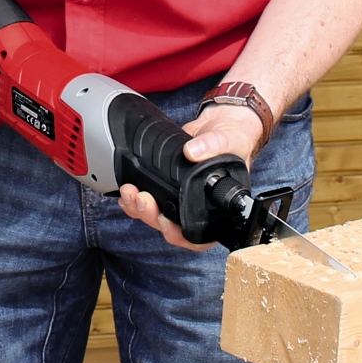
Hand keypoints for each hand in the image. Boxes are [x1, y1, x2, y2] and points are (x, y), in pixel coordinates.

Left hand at [117, 104, 263, 249]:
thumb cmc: (234, 140)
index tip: (165, 222)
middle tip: (142, 199)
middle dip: (151, 217)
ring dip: (139, 209)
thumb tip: (191, 152)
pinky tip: (126, 192)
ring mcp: (179, 199)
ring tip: (130, 192)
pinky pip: (149, 201)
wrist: (219, 126)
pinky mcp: (166, 187)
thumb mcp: (231, 140)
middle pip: (171, 228)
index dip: (180, 236)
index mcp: (217, 208)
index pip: (199, 237)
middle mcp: (197, 208)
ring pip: (156, 217)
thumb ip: (215, 145)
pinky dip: (134, 200)